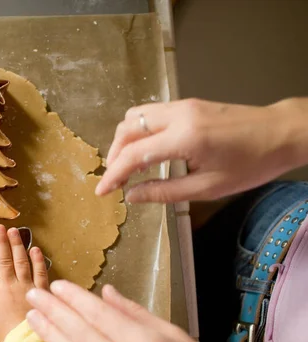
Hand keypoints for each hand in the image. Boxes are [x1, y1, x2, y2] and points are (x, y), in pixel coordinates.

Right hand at [0, 225, 49, 341]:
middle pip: (4, 261)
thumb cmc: (5, 335)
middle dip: (0, 243)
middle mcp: (9, 286)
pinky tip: (36, 249)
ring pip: (21, 261)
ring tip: (13, 231)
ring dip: (17, 245)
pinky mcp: (41, 289)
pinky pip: (40, 272)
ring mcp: (26, 286)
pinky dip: (38, 260)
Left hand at [26, 281, 244, 341]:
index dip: (75, 299)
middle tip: (34, 295)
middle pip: (81, 336)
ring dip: (50, 337)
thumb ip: (134, 313)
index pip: (100, 317)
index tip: (57, 285)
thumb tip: (104, 293)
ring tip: (33, 318)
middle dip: (54, 312)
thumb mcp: (173, 334)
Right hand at [96, 98, 307, 202]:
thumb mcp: (208, 187)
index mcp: (185, 138)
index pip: (134, 155)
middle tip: (114, 180)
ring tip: (125, 165)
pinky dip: (138, 131)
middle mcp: (178, 115)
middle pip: (127, 129)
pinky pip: (150, 113)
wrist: (281, 132)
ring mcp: (182, 105)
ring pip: (134, 116)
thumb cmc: (251, 164)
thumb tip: (132, 196)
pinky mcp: (187, 103)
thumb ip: (165, 192)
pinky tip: (143, 150)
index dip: (113, 175)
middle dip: (113, 156)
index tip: (101, 192)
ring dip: (123, 140)